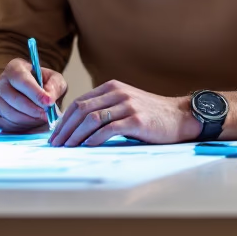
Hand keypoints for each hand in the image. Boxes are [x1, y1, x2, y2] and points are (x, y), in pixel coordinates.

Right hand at [0, 58, 66, 132]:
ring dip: (30, 120)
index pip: (21, 79)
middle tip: (48, 115)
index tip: (48, 102)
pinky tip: (32, 122)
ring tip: (41, 118)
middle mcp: (1, 82)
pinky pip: (9, 125)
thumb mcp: (54, 80)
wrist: (33, 98)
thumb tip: (49, 98)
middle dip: (34, 110)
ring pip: (12, 114)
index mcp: (15, 68)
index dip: (35, 92)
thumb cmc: (44, 86)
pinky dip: (23, 127)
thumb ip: (55, 86)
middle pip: (15, 99)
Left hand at [48, 80, 200, 146]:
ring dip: (75, 135)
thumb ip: (105, 109)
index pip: (79, 102)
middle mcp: (117, 93)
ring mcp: (127, 105)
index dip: (64, 119)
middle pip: (81, 110)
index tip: (55, 134)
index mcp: (111, 88)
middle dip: (65, 128)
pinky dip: (94, 138)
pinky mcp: (136, 120)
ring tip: (67, 147)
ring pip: (91, 119)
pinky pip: (108, 129)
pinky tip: (86, 146)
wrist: (181, 116)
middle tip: (56, 143)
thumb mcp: (126, 104)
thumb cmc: (152, 115)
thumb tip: (79, 127)